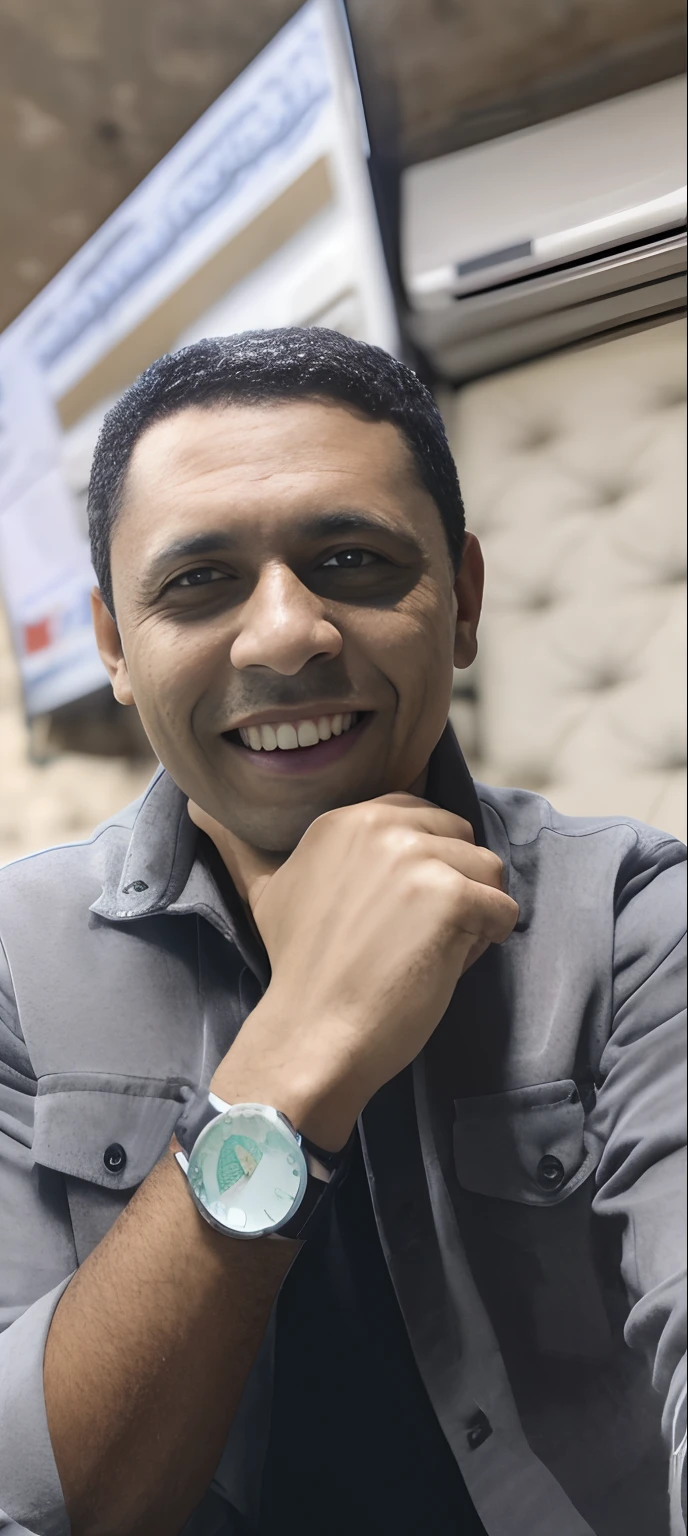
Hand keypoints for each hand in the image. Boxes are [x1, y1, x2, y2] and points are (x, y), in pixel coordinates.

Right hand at [211, 794, 517, 1148]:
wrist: (313, 1033)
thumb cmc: (300, 972)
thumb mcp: (265, 893)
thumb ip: (240, 847)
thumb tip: (194, 804)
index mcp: (345, 818)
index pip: (420, 815)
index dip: (422, 865)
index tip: (392, 911)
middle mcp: (381, 826)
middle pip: (461, 839)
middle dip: (453, 886)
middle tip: (409, 936)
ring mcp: (417, 859)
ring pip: (489, 872)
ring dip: (472, 917)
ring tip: (425, 952)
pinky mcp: (451, 897)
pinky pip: (503, 909)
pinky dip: (487, 943)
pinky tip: (441, 966)